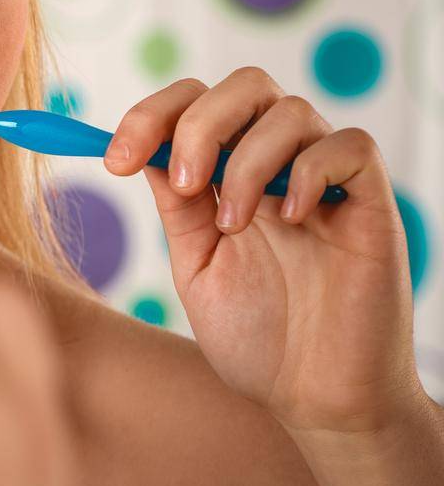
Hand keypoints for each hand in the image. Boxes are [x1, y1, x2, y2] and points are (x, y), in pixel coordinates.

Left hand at [105, 68, 420, 431]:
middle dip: (198, 123)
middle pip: (243, 86)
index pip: (193, 105)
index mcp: (228, 176)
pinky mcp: (370, 202)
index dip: (150, 116)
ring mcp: (326, 181)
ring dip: (248, 161)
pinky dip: (310, 172)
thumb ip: (177, 205)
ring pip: (291, 110)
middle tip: (184, 186)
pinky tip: (288, 219)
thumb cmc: (257, 337)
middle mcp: (278, 165)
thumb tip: (140, 149)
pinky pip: (350, 146)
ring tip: (234, 226)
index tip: (114, 160)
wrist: (313, 398)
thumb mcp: (197, 262)